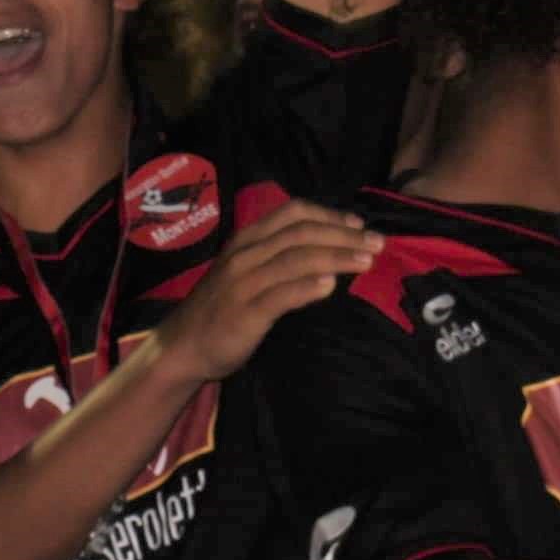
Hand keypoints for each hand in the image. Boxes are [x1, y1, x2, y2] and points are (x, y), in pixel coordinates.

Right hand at [154, 202, 381, 384]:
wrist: (182, 346)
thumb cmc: (221, 308)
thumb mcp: (246, 272)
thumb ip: (278, 258)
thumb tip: (330, 249)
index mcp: (246, 240)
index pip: (292, 213)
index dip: (329, 214)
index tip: (358, 223)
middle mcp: (245, 255)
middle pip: (301, 234)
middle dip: (344, 235)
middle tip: (377, 243)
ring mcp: (243, 283)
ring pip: (296, 259)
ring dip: (336, 256)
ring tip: (366, 261)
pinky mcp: (245, 313)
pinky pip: (281, 295)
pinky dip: (307, 287)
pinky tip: (330, 286)